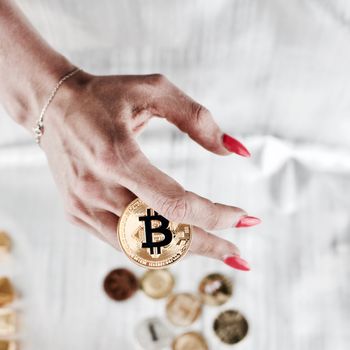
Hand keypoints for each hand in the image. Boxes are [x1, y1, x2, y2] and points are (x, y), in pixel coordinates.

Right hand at [39, 70, 259, 270]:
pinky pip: (123, 243)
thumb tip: (236, 151)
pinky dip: (155, 246)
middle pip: (162, 235)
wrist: (51, 106)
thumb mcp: (153, 90)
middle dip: (208, 246)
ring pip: (142, 249)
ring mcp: (83, 207)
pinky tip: (177, 240)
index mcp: (116, 156)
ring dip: (183, 251)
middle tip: (239, 254)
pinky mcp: (76, 214)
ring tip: (215, 248)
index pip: (175, 203)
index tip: (244, 217)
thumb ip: (197, 118)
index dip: (215, 215)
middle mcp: (96, 189)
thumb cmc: (104, 95)